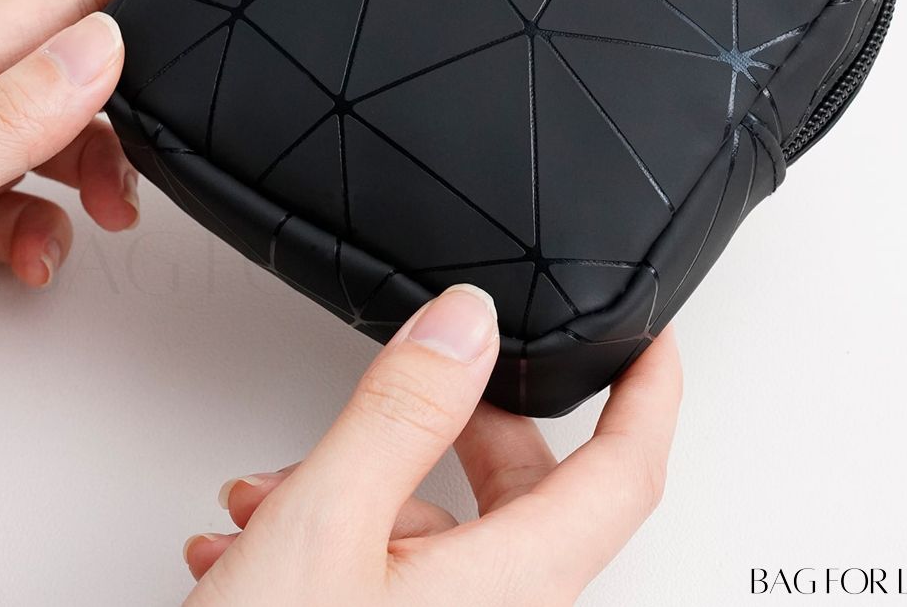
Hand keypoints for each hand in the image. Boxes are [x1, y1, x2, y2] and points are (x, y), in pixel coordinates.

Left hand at [0, 0, 193, 285]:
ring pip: (51, 137)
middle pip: (72, 62)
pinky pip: (14, 200)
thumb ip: (10, 112)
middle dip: (134, 99)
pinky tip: (36, 255)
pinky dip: (40, 229)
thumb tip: (99, 50)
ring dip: (95, 175)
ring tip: (109, 212)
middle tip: (174, 128)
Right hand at [184, 284, 681, 605]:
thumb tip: (467, 325)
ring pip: (441, 533)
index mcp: (515, 586)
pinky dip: (337, 539)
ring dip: (362, 486)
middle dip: (463, 424)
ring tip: (269, 490)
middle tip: (429, 378)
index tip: (654, 337)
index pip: (626, 475)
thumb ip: (403, 415)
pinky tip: (252, 542)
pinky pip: (396, 579)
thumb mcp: (327, 529)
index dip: (652, 394)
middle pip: (525, 492)